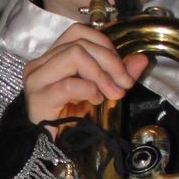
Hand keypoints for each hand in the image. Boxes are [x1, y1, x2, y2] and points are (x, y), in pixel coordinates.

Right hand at [22, 24, 149, 123]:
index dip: (103, 42)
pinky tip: (96, 101)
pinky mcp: (38, 98)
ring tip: (110, 93)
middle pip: (79, 43)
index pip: (77, 31)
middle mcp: (40, 64)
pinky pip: (68, 84)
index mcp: (52, 57)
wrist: (49, 147)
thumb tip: (142, 59)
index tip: (119, 65)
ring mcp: (36, 79)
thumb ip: (118, 74)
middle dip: (110, 62)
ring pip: (73, 55)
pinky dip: (88, 89)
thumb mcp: (100, 90)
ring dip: (100, 74)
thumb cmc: (71, 118)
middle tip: (124, 84)